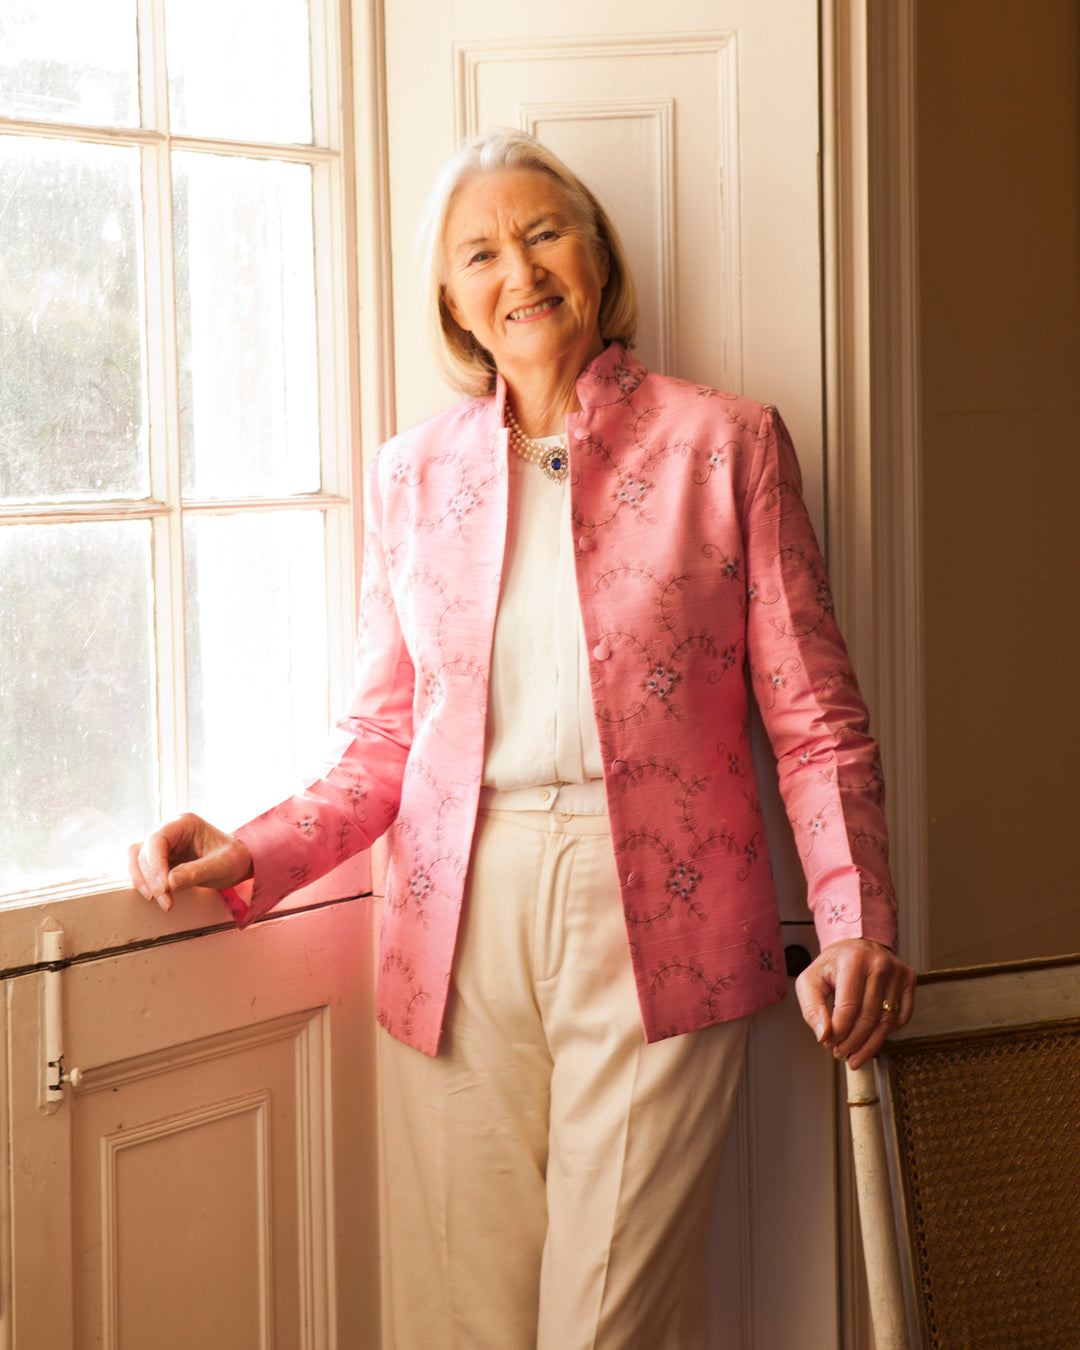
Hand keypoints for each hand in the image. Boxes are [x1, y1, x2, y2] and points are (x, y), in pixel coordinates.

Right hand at [127, 812, 252, 914]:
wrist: (238, 862)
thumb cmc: (234, 857)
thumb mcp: (223, 864)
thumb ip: (198, 871)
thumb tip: (171, 882)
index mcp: (184, 823)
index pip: (157, 839)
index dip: (155, 865)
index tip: (164, 887)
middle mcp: (169, 830)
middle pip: (143, 851)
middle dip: (151, 878)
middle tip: (165, 901)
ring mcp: (163, 845)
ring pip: (136, 859)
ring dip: (142, 881)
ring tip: (159, 900)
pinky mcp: (160, 860)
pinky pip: (142, 869)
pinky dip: (145, 883)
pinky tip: (157, 896)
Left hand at [795, 938, 915, 1070]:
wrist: (858, 945)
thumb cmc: (833, 965)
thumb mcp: (811, 980)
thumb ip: (811, 1008)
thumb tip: (824, 1035)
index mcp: (852, 961)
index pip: (848, 1008)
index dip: (838, 1032)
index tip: (828, 1042)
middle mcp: (879, 964)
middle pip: (868, 1018)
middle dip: (852, 1042)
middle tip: (840, 1053)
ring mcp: (897, 972)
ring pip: (886, 1021)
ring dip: (869, 1045)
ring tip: (854, 1056)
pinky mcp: (909, 979)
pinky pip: (902, 1017)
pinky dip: (887, 1032)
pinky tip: (872, 1037)